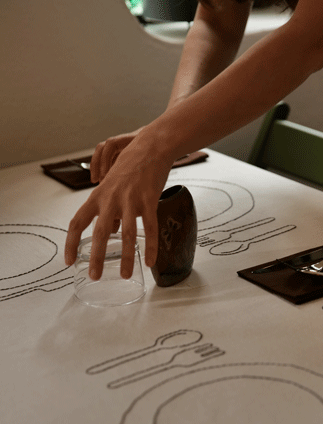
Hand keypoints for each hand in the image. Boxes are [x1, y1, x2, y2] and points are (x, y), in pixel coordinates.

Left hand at [64, 132, 174, 279]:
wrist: (151, 147)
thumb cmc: (131, 167)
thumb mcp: (112, 186)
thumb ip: (109, 210)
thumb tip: (110, 232)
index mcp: (98, 195)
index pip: (77, 221)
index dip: (71, 243)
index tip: (69, 261)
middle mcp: (111, 199)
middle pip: (99, 232)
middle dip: (97, 257)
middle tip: (95, 276)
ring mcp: (130, 200)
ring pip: (126, 234)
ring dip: (126, 257)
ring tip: (125, 275)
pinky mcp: (149, 200)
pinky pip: (149, 228)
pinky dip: (150, 246)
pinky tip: (150, 261)